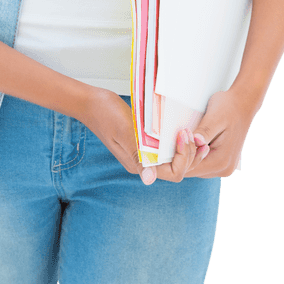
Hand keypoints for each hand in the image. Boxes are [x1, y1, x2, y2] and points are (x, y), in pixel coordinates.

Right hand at [80, 89, 201, 183]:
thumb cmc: (105, 114)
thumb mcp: (124, 132)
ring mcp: (145, 152)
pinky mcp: (146, 142)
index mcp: (139, 164)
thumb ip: (137, 155)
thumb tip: (149, 180)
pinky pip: (168, 147)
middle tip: (190, 132)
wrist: (91, 103)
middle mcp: (144, 162)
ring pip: (175, 158)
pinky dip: (179, 141)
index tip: (182, 135)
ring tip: (192, 132)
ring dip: (188, 148)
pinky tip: (184, 129)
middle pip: (178, 168)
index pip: (173, 172)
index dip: (184, 157)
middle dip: (190, 153)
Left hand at [182, 89, 256, 178]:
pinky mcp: (222, 162)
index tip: (175, 139)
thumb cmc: (228, 107)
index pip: (190, 169)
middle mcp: (224, 169)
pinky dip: (195, 154)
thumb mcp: (215, 116)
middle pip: (192, 171)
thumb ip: (204, 131)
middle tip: (177, 137)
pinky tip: (193, 141)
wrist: (244, 103)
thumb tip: (194, 141)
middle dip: (181, 156)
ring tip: (184, 137)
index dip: (178, 157)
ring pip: (196, 168)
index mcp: (221, 161)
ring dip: (188, 155)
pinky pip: (203, 163)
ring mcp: (224, 167)